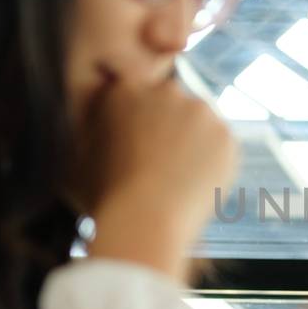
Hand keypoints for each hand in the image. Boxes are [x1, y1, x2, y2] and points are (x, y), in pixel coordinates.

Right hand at [79, 78, 236, 278]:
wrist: (144, 219)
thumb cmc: (105, 195)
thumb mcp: (83, 154)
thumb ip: (96, 130)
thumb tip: (102, 130)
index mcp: (125, 89)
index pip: (141, 97)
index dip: (142, 125)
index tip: (141, 149)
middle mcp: (164, 90)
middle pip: (173, 106)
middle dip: (170, 129)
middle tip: (162, 166)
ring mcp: (198, 110)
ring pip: (200, 125)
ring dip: (194, 144)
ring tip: (178, 179)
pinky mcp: (225, 133)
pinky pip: (222, 146)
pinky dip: (214, 163)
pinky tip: (196, 184)